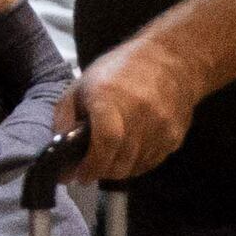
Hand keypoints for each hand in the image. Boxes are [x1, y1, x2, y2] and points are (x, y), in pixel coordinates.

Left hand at [58, 36, 202, 183]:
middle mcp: (141, 113)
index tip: (80, 175)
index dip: (92, 165)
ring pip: (136, 166)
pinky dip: (137, 163)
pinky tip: (129, 152)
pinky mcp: (176, 134)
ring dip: (119, 169)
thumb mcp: (82, 86)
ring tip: (110, 159)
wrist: (173, 60)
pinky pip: (153, 161)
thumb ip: (65, 119)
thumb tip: (59, 153)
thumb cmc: (120, 70)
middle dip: (102, 172)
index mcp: (111, 98)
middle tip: (92, 169)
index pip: (106, 141)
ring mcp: (162, 126)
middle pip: (121, 161)